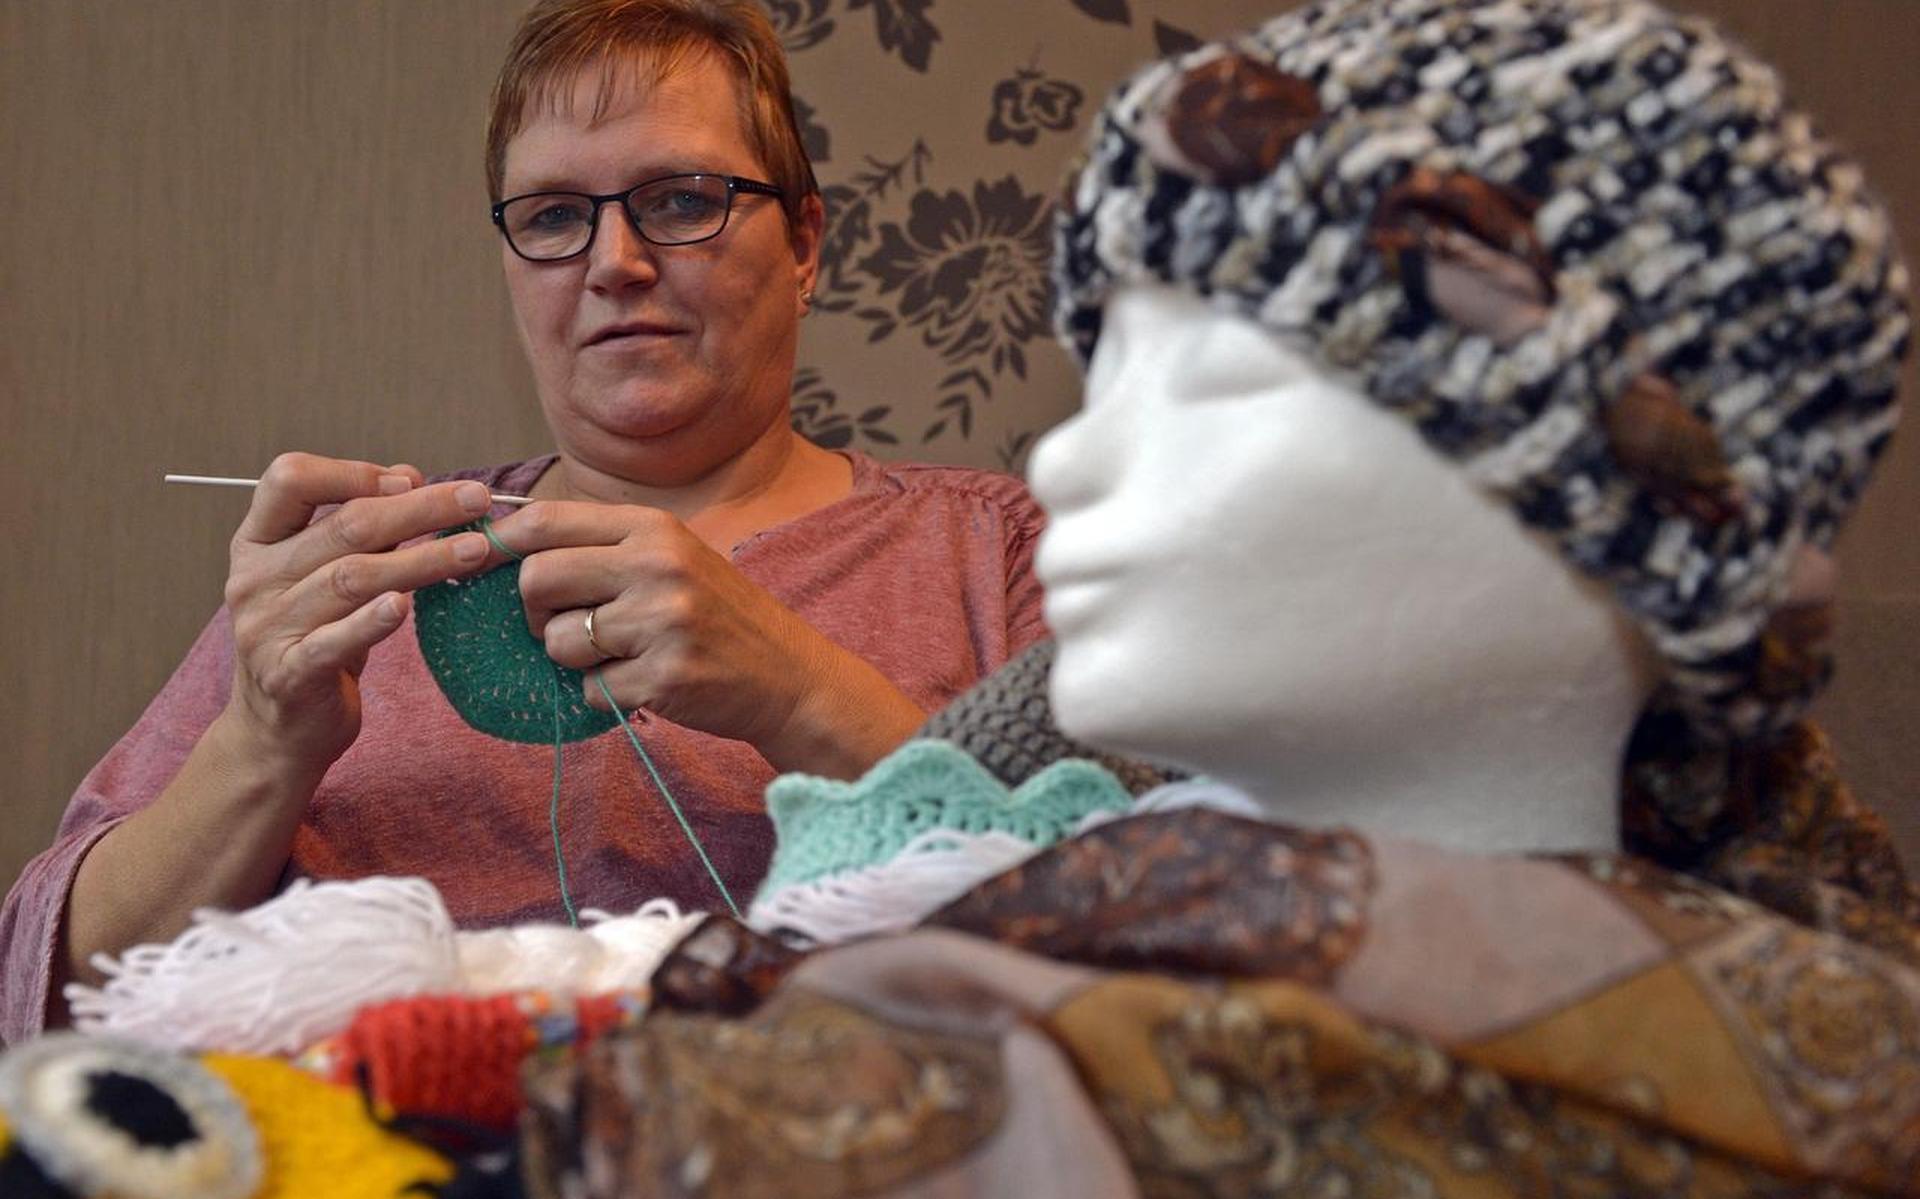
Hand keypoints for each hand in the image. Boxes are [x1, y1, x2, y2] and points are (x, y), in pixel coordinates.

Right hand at [215, 452, 497, 780]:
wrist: (278, 729)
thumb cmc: (313, 639)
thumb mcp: (328, 576)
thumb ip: (360, 530)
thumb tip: (408, 477)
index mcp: (257, 542)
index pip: (290, 479)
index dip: (354, 472)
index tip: (411, 480)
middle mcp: (255, 579)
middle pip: (344, 527)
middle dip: (419, 508)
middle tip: (476, 498)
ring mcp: (267, 628)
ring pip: (351, 578)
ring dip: (421, 559)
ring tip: (477, 549)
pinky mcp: (290, 675)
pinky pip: (333, 642)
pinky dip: (370, 622)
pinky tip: (405, 606)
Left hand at [490, 501, 923, 773]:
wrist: (789, 675)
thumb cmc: (717, 615)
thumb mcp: (672, 558)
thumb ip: (603, 547)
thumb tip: (504, 542)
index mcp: (654, 528)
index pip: (545, 521)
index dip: (498, 545)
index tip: (478, 564)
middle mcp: (658, 566)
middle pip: (538, 579)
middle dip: (536, 612)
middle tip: (567, 626)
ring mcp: (662, 622)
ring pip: (559, 641)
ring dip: (574, 660)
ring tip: (620, 656)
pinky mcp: (664, 677)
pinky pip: (591, 691)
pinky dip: (607, 695)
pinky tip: (647, 683)